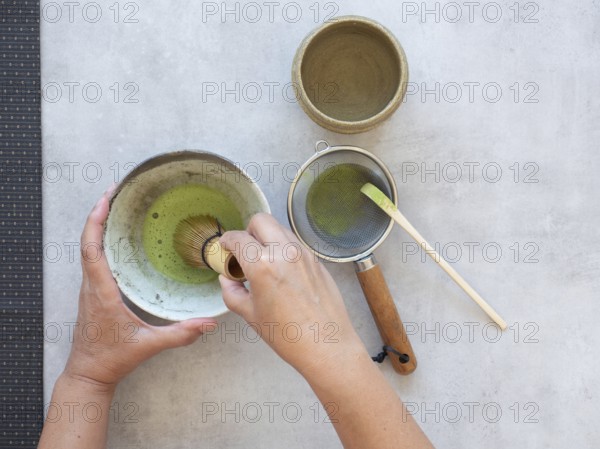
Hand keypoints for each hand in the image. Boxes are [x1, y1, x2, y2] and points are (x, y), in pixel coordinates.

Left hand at [65, 187, 215, 386]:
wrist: (88, 374)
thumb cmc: (112, 359)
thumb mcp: (148, 346)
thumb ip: (180, 334)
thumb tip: (209, 323)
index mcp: (102, 293)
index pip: (93, 250)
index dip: (96, 222)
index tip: (106, 200)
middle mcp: (91, 286)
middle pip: (87, 242)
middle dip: (98, 213)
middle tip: (115, 191)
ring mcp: (89, 289)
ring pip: (87, 249)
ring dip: (97, 225)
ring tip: (115, 205)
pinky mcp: (92, 292)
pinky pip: (92, 259)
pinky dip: (99, 240)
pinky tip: (115, 236)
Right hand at [219, 213, 367, 378]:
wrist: (327, 345)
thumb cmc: (287, 335)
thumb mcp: (250, 315)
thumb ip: (232, 292)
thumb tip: (227, 279)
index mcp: (263, 265)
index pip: (238, 238)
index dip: (226, 241)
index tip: (225, 247)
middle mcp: (284, 252)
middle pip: (261, 220)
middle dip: (248, 230)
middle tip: (245, 251)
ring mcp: (304, 254)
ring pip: (281, 229)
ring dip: (268, 237)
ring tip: (264, 261)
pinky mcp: (317, 260)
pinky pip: (295, 243)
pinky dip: (284, 248)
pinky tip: (283, 271)